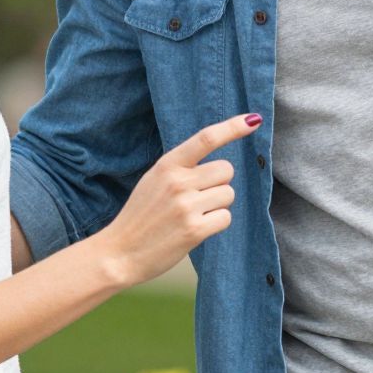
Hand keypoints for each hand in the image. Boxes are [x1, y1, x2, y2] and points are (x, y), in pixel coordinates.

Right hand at [97, 113, 259, 287]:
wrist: (118, 252)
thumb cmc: (141, 216)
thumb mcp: (154, 180)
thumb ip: (182, 169)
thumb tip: (222, 166)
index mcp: (167, 165)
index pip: (206, 138)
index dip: (232, 127)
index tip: (254, 119)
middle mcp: (178, 182)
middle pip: (226, 171)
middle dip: (219, 183)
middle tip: (197, 198)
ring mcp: (186, 206)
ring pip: (228, 194)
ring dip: (217, 206)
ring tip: (191, 215)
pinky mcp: (194, 230)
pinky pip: (225, 218)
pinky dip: (215, 224)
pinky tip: (195, 229)